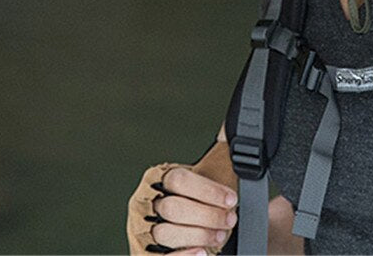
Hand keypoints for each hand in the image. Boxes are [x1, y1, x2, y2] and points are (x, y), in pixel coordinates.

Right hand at [127, 141, 238, 255]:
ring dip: (199, 235)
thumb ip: (222, 150)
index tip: (232, 198)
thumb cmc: (203, 197)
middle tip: (230, 218)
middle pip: (173, 207)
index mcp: (156, 177)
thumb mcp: (212, 172)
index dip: (208, 190)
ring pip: (167, 233)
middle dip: (207, 215)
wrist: (198, 226)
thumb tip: (232, 128)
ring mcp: (140, 229)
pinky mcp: (143, 254)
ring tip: (220, 235)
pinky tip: (202, 252)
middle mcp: (143, 201)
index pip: (179, 180)